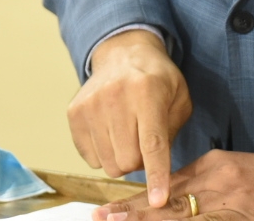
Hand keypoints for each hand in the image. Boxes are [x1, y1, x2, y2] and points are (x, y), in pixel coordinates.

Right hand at [69, 29, 192, 206]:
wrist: (123, 54)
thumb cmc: (157, 80)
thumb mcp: (179, 99)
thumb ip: (172, 134)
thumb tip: (156, 171)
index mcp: (147, 91)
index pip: (152, 144)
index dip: (156, 175)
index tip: (158, 200)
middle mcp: (115, 97)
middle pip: (128, 161)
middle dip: (140, 162)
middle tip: (144, 141)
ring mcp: (91, 105)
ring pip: (108, 164)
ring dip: (121, 158)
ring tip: (127, 134)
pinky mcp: (74, 113)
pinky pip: (90, 158)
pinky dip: (104, 153)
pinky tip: (110, 131)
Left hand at [92, 150, 253, 220]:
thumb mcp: (234, 167)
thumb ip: (202, 177)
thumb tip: (170, 190)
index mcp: (214, 166)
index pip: (167, 184)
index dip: (138, 199)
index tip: (110, 208)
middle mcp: (217, 185)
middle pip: (168, 204)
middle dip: (133, 214)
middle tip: (103, 219)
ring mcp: (228, 208)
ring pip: (181, 220)